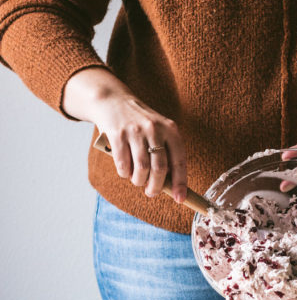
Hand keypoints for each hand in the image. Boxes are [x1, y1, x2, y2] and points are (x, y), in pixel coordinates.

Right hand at [62, 67, 186, 200]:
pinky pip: (123, 165)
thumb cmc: (140, 123)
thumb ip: (166, 151)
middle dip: (156, 187)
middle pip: (160, 169)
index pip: (179, 160)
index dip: (180, 182)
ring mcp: (135, 132)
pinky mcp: (117, 135)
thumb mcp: (159, 130)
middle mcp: (155, 129)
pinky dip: (124, 174)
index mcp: (170, 129)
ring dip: (139, 181)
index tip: (180, 198)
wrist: (113, 101)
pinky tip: (125, 171)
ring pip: (142, 169)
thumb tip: (172, 184)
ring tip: (138, 181)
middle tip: (152, 192)